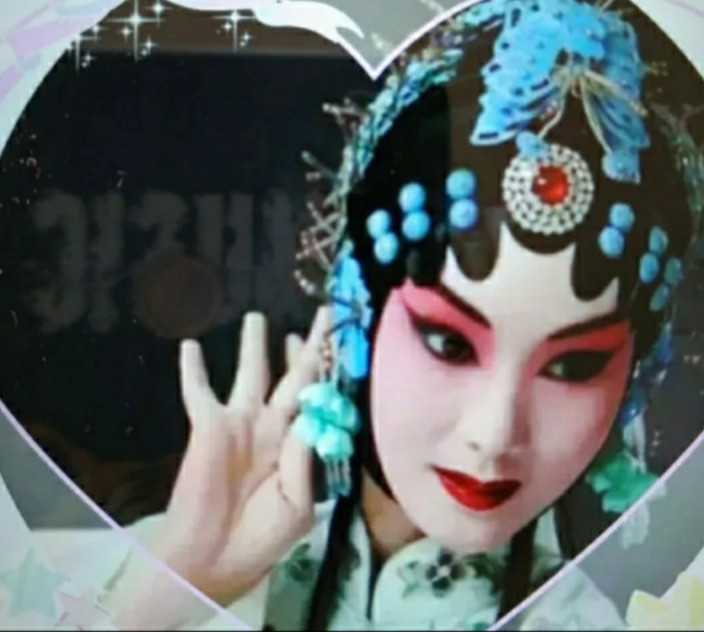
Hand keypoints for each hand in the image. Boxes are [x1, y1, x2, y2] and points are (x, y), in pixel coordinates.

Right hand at [153, 307, 329, 603]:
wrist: (213, 559)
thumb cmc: (263, 536)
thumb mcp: (297, 504)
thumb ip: (305, 458)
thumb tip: (312, 416)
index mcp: (299, 443)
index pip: (320, 398)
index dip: (331, 372)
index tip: (343, 342)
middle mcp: (273, 425)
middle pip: (294, 376)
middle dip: (308, 347)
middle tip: (322, 315)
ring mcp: (240, 423)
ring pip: (250, 373)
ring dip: (253, 345)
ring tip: (256, 317)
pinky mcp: (207, 426)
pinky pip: (198, 391)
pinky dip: (192, 370)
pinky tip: (190, 346)